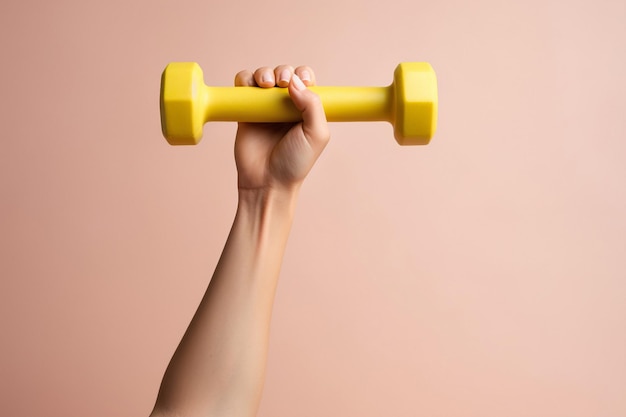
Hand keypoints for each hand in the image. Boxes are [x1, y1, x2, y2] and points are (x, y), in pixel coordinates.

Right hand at [233, 65, 329, 192]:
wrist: (267, 182)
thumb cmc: (295, 163)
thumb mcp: (316, 135)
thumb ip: (313, 105)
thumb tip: (295, 80)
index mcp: (306, 109)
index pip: (305, 80)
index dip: (303, 74)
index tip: (303, 80)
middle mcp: (285, 106)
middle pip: (283, 73)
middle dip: (283, 71)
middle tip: (281, 82)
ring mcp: (264, 108)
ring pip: (262, 76)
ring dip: (263, 73)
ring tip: (265, 84)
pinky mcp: (244, 112)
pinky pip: (242, 87)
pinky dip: (244, 80)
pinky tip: (248, 87)